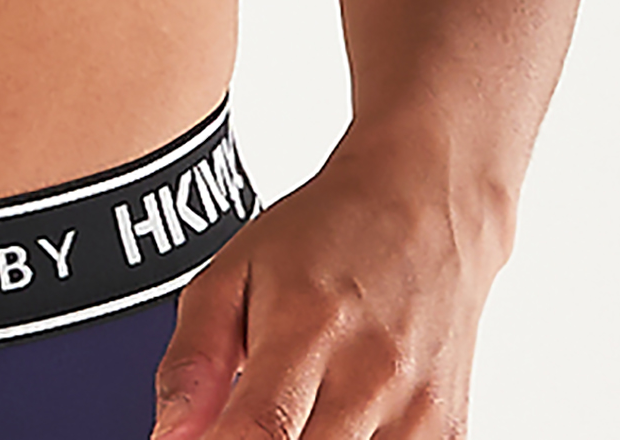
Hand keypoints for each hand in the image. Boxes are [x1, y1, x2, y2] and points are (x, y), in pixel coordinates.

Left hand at [145, 134, 504, 438]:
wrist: (424, 203)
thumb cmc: (323, 236)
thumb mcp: (234, 271)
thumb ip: (193, 360)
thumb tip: (167, 439)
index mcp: (307, 329)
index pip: (260, 432)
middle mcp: (370, 375)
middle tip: (243, 422)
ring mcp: (419, 410)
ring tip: (296, 412)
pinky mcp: (452, 431)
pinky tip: (337, 423)